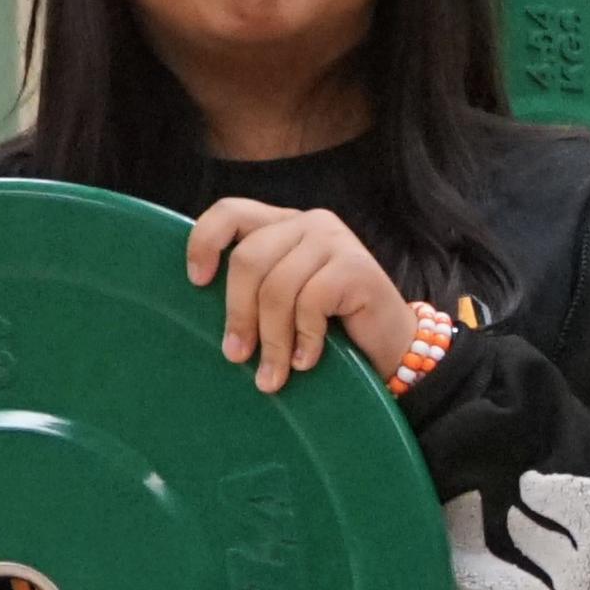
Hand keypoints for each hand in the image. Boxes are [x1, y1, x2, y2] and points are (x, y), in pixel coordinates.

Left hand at [187, 198, 419, 393]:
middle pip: (249, 259)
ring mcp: (335, 241)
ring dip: (271, 340)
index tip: (197, 283)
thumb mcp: (284, 300)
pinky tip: (307, 362)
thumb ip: (255, 287)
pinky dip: (304, 340)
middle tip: (236, 355)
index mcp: (283, 225)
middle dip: (238, 313)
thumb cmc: (331, 328)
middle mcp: (309, 224)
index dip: (204, 243)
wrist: (393, 348)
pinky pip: (310, 303)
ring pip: (277, 288)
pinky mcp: (356, 267)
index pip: (231, 212)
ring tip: (271, 376)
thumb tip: (200, 302)